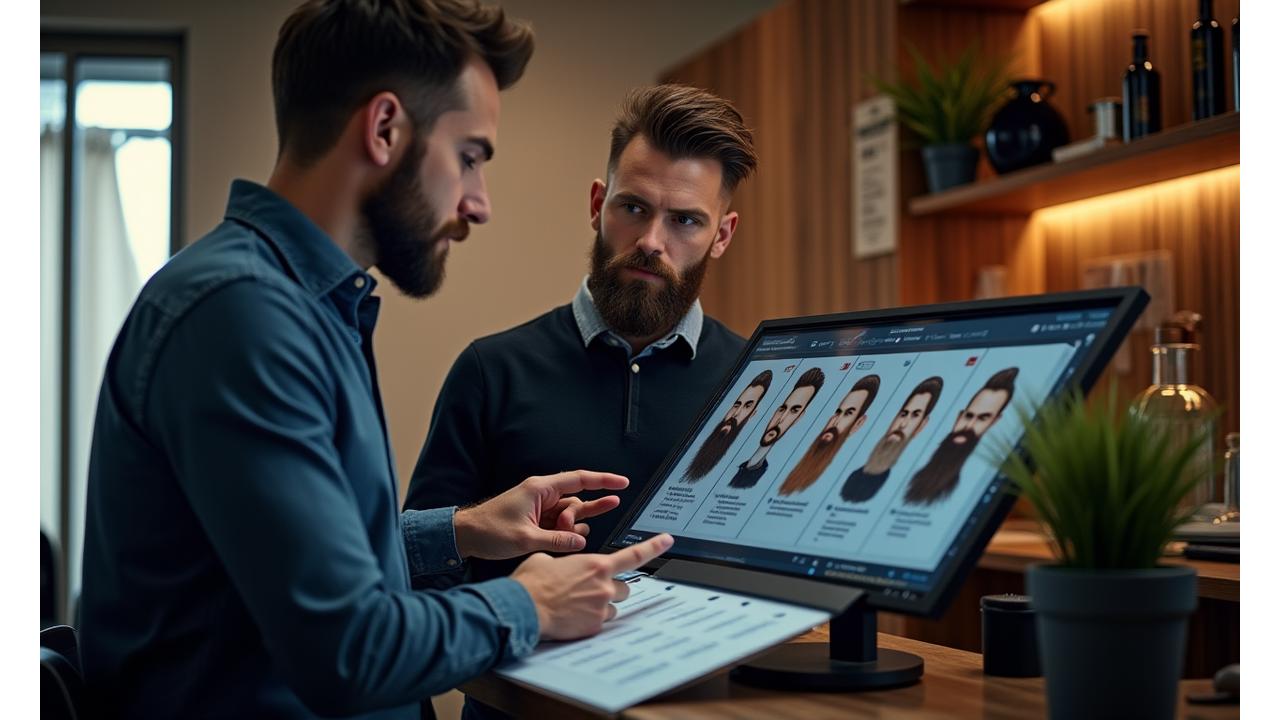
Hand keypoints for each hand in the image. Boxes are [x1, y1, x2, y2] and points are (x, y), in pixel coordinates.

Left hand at [453, 470, 627, 559]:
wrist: (465, 536)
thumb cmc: (488, 530)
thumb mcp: (525, 539)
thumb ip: (557, 540)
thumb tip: (580, 542)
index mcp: (540, 489)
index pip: (579, 480)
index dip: (603, 480)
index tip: (622, 483)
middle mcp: (542, 495)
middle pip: (576, 500)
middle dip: (583, 514)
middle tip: (597, 517)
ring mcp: (539, 507)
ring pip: (569, 514)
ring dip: (573, 527)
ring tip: (572, 537)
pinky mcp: (536, 519)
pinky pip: (559, 524)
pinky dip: (565, 533)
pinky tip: (568, 541)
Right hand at [511, 533, 674, 639]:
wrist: (524, 608)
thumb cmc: (532, 583)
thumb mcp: (547, 559)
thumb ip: (566, 562)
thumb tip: (564, 567)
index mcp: (596, 564)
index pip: (634, 555)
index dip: (654, 547)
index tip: (667, 540)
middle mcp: (604, 585)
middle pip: (623, 587)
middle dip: (611, 588)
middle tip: (590, 590)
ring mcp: (601, 607)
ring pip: (613, 606)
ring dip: (602, 605)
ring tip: (578, 605)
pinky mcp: (595, 626)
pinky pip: (602, 623)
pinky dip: (591, 620)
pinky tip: (573, 618)